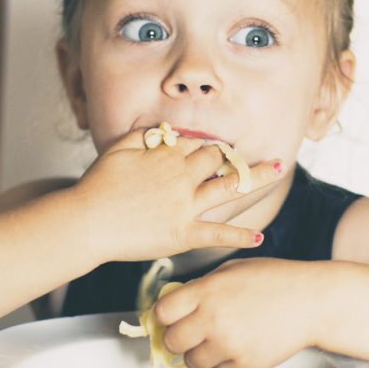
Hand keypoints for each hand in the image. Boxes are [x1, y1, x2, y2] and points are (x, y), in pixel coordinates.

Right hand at [71, 128, 283, 261]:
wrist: (87, 221)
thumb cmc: (98, 185)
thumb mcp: (118, 148)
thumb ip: (142, 135)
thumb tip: (162, 129)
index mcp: (168, 155)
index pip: (200, 143)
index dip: (210, 145)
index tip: (218, 148)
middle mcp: (183, 177)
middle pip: (221, 159)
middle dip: (239, 155)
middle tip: (260, 155)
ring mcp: (186, 206)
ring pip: (231, 186)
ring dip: (259, 176)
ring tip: (280, 168)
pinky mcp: (184, 234)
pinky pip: (218, 234)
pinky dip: (240, 237)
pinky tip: (259, 238)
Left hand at [153, 258, 320, 367]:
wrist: (312, 300)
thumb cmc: (275, 279)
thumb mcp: (233, 269)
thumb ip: (203, 285)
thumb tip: (177, 302)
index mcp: (206, 291)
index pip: (162, 312)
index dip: (166, 316)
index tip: (174, 317)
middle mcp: (213, 318)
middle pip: (172, 341)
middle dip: (179, 338)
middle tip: (193, 332)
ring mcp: (229, 345)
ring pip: (192, 362)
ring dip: (200, 354)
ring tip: (218, 341)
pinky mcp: (246, 365)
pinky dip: (223, 367)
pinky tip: (235, 351)